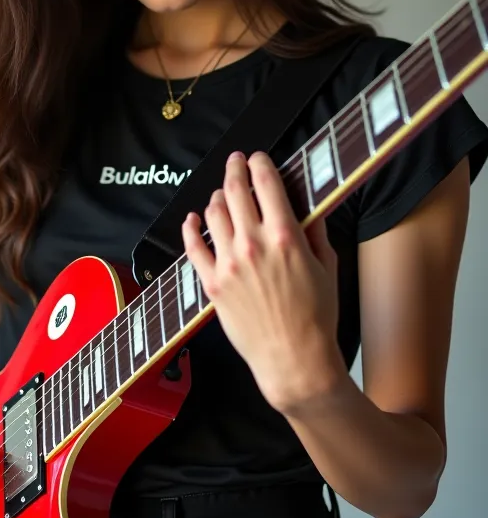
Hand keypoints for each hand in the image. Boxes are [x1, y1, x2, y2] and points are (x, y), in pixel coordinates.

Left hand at [181, 150, 345, 414]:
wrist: (295, 359)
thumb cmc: (317, 316)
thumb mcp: (327, 266)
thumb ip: (314, 231)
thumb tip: (305, 206)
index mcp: (285, 236)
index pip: (266, 183)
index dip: (259, 163)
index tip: (258, 158)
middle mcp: (253, 245)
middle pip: (234, 191)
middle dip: (235, 169)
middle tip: (236, 162)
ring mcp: (228, 264)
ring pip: (213, 214)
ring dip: (216, 197)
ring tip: (221, 194)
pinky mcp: (212, 284)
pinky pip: (193, 247)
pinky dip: (190, 228)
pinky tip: (192, 219)